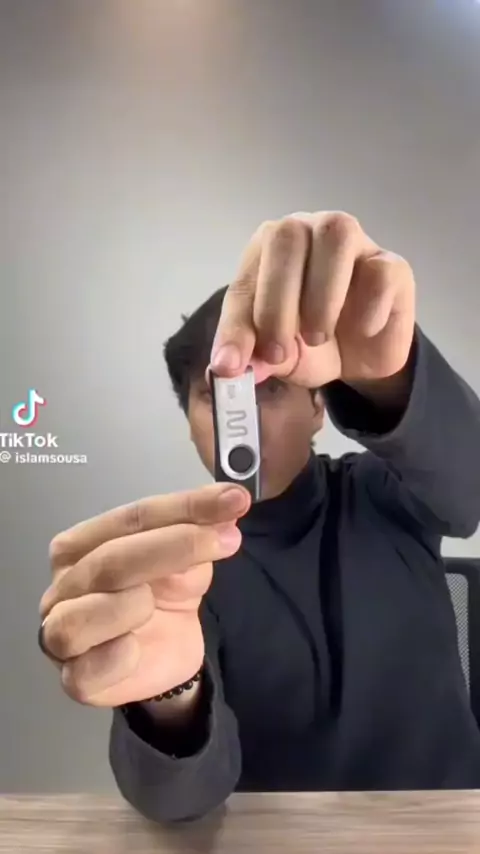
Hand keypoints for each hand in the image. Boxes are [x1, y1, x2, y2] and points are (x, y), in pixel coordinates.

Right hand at [39, 483, 249, 706]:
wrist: (167, 652)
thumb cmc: (163, 595)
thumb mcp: (187, 558)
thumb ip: (197, 533)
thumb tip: (225, 509)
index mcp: (81, 544)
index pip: (132, 518)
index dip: (184, 508)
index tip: (232, 500)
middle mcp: (64, 584)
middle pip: (110, 559)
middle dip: (174, 546)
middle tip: (228, 540)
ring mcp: (59, 633)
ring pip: (79, 617)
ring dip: (129, 606)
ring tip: (155, 606)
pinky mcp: (75, 679)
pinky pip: (84, 671)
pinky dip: (114, 658)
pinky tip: (136, 649)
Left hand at [210, 211, 415, 389]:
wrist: (360, 357)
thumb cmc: (308, 343)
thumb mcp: (278, 357)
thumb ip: (255, 356)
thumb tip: (230, 366)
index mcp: (268, 252)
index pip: (245, 280)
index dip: (237, 325)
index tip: (232, 364)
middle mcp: (309, 233)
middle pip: (287, 237)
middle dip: (277, 303)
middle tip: (280, 351)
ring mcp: (355, 243)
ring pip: (336, 236)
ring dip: (321, 295)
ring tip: (318, 337)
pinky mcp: (392, 265)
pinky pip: (381, 271)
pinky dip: (368, 307)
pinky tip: (363, 330)